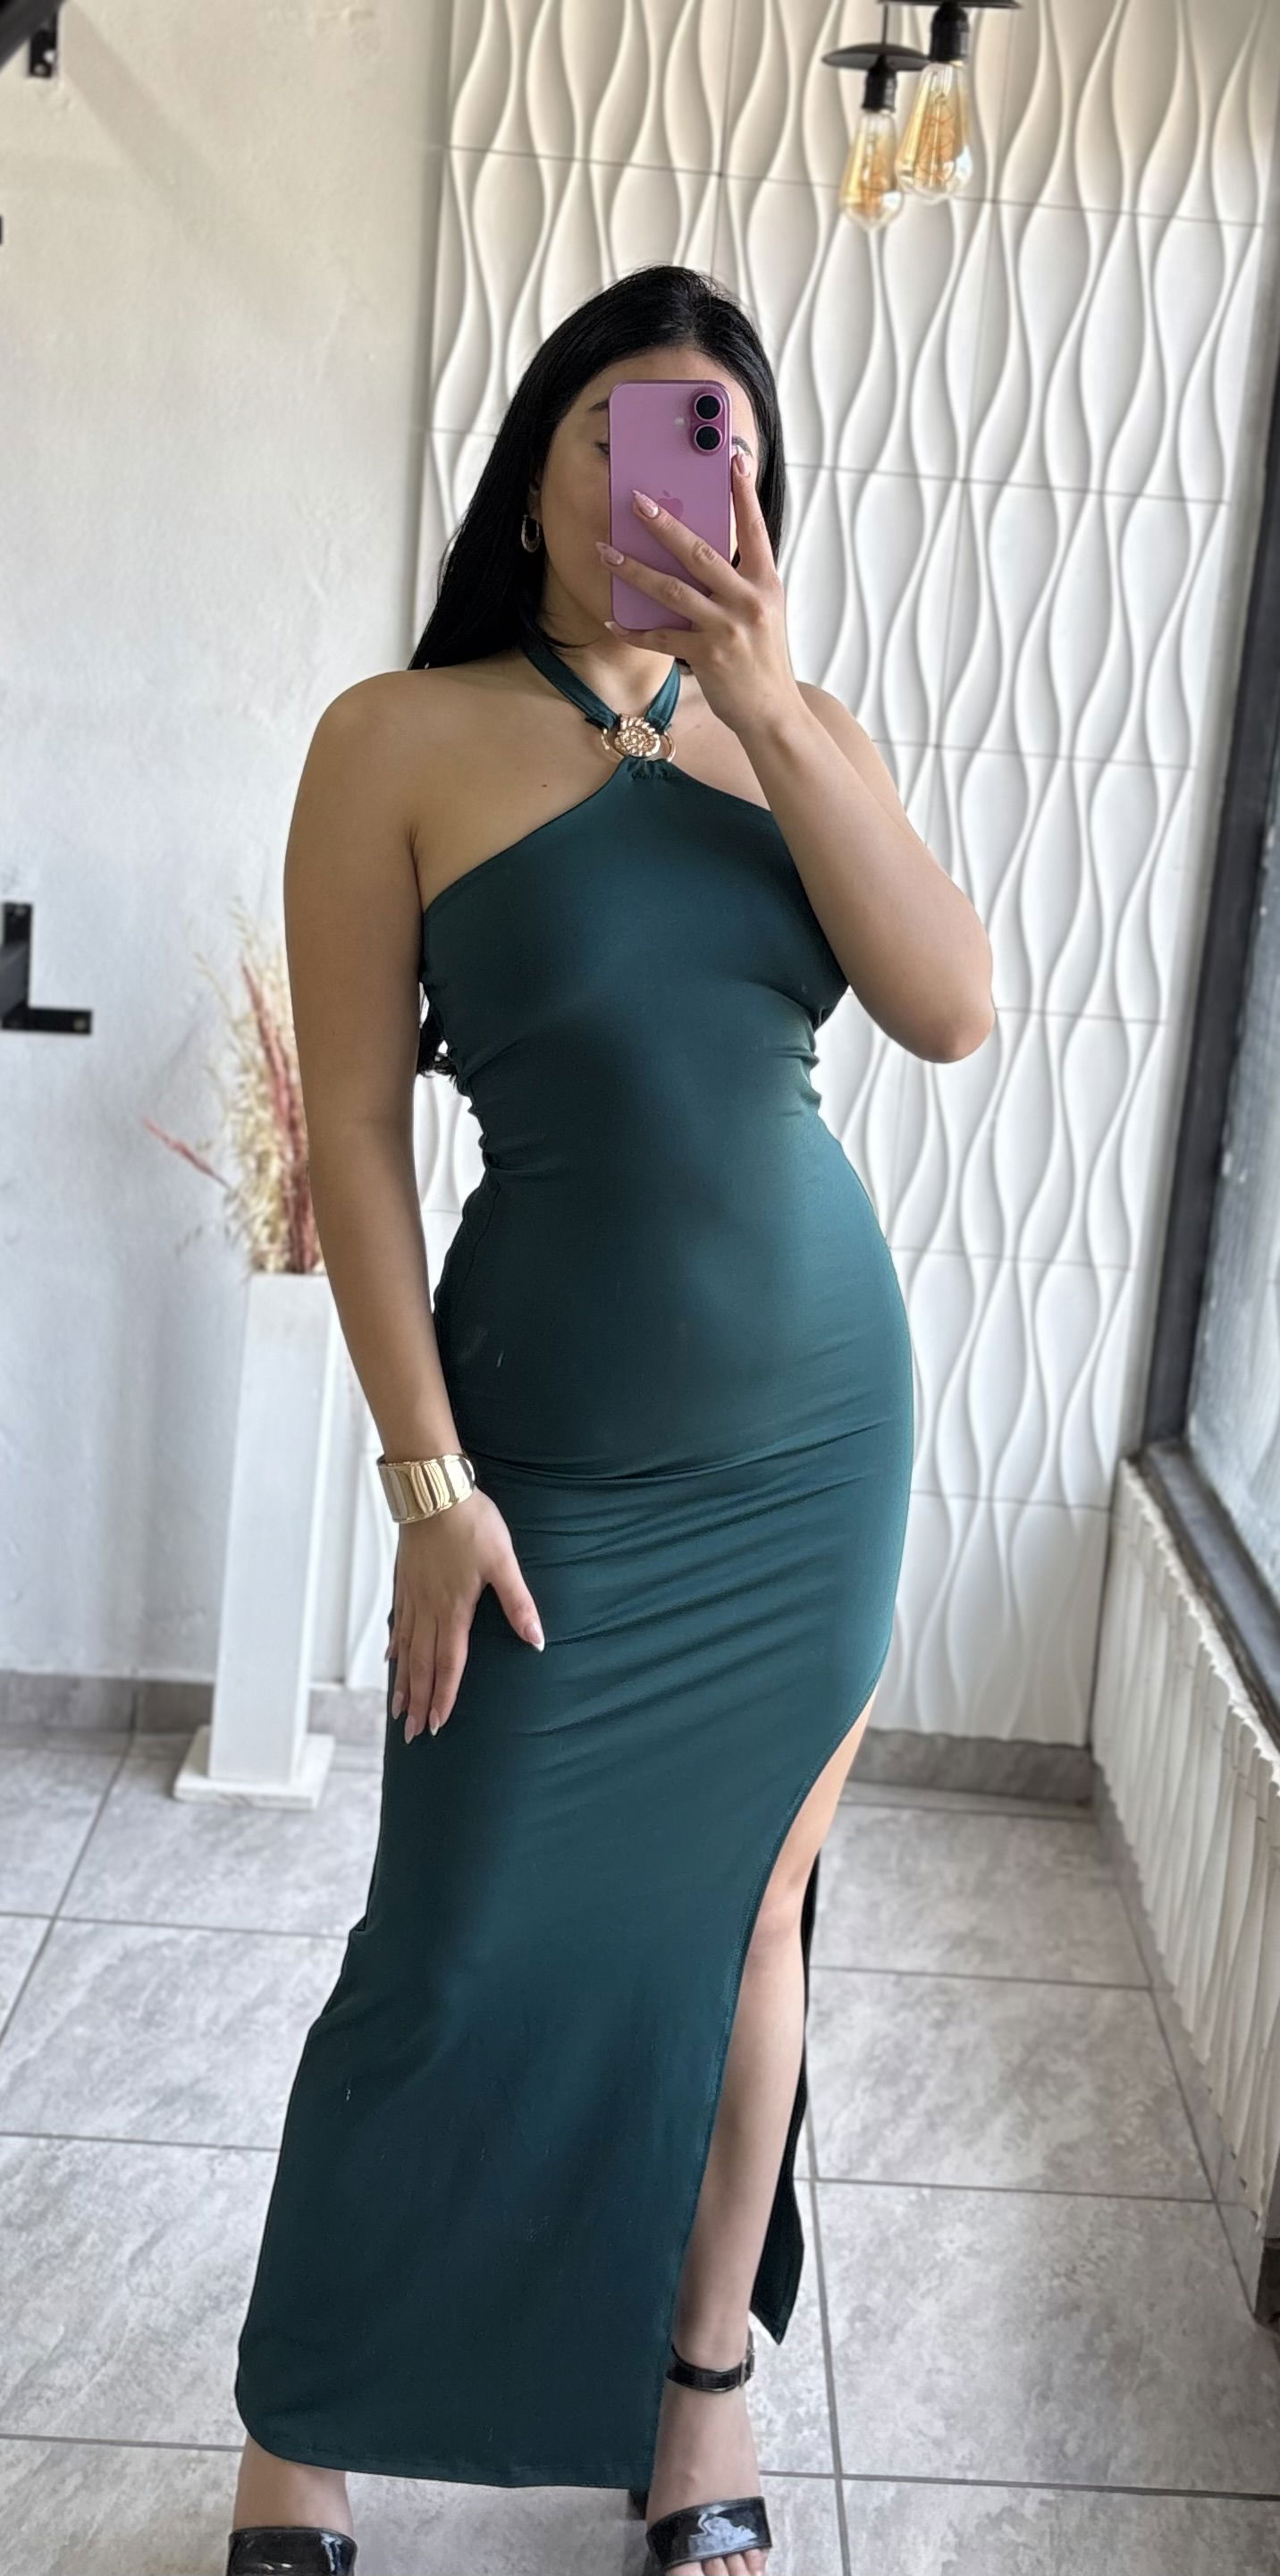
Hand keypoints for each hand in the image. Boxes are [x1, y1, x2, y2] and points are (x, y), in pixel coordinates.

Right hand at [384, 1490, 544, 1741]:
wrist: (432, 1491)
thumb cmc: (471, 1523)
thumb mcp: (503, 1562)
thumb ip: (519, 1603)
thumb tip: (537, 1639)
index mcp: (454, 1610)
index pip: (448, 1664)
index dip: (443, 1697)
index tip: (436, 1725)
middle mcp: (428, 1610)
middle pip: (422, 1665)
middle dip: (418, 1702)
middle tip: (411, 1734)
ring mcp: (413, 1596)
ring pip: (406, 1649)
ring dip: (403, 1682)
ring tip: (397, 1709)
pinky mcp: (405, 1581)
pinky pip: (398, 1623)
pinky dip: (395, 1646)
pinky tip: (391, 1658)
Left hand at [597, 453, 801, 740]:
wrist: (773, 712)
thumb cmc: (763, 660)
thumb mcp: (764, 612)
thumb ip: (740, 581)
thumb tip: (701, 553)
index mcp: (765, 583)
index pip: (754, 529)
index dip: (743, 494)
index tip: (733, 459)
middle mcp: (748, 600)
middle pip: (700, 552)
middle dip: (665, 524)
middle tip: (637, 500)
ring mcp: (727, 627)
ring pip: (671, 590)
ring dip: (634, 569)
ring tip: (606, 552)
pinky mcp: (707, 655)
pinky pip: (661, 636)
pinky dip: (634, 629)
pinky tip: (613, 620)